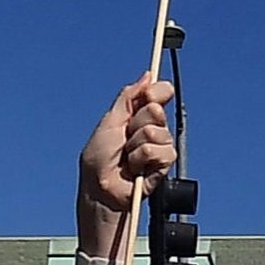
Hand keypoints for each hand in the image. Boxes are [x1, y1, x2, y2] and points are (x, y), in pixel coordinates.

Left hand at [76, 72, 177, 237]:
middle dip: (136, 122)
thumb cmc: (99, 159)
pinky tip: (136, 169)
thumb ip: (128, 97)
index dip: (156, 91)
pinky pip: (160, 150)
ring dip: (136, 145)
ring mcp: (160, 146)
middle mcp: (152, 128)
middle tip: (124, 138)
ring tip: (127, 158)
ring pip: (156, 131)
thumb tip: (147, 75)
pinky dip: (142, 158)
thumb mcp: (109, 121)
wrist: (100, 188)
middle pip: (157, 109)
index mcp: (138, 114)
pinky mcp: (165, 164)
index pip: (160, 93)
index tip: (147, 96)